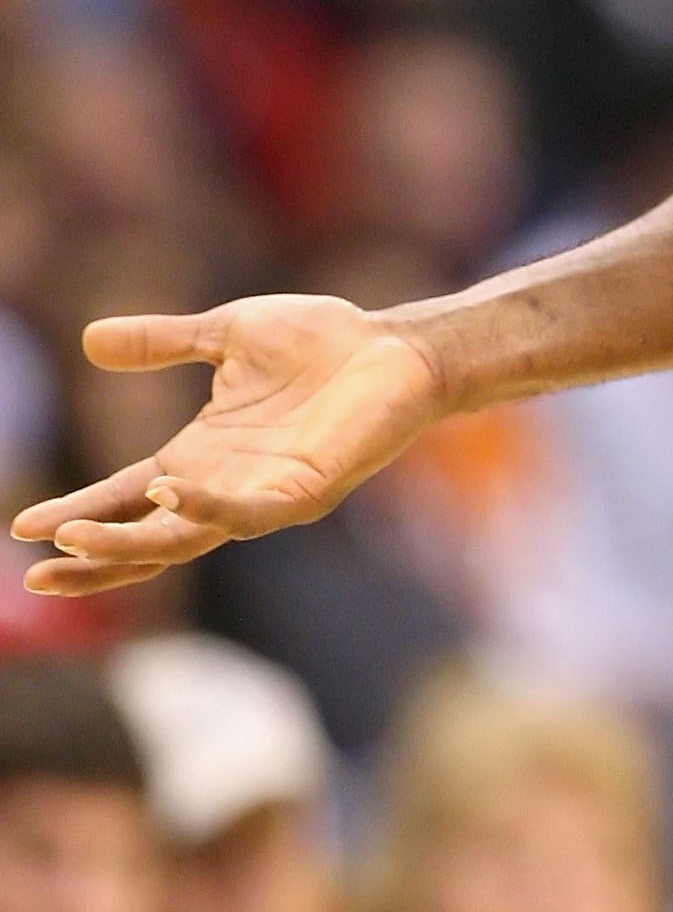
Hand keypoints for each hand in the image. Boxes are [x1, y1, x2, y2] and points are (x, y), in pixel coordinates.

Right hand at [11, 295, 448, 594]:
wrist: (395, 346)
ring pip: (187, 539)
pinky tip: (169, 493)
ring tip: (75, 542)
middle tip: (36, 577)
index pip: (127, 498)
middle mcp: (227, 485)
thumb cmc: (321, 341)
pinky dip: (206, 508)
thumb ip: (163, 343)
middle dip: (93, 561)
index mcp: (202, 456)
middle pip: (147, 540)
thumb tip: (90, 340)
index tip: (24, 526)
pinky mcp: (307, 491)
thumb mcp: (225, 334)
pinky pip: (248, 514)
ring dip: (131, 545)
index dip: (80, 513)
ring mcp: (266, 494)